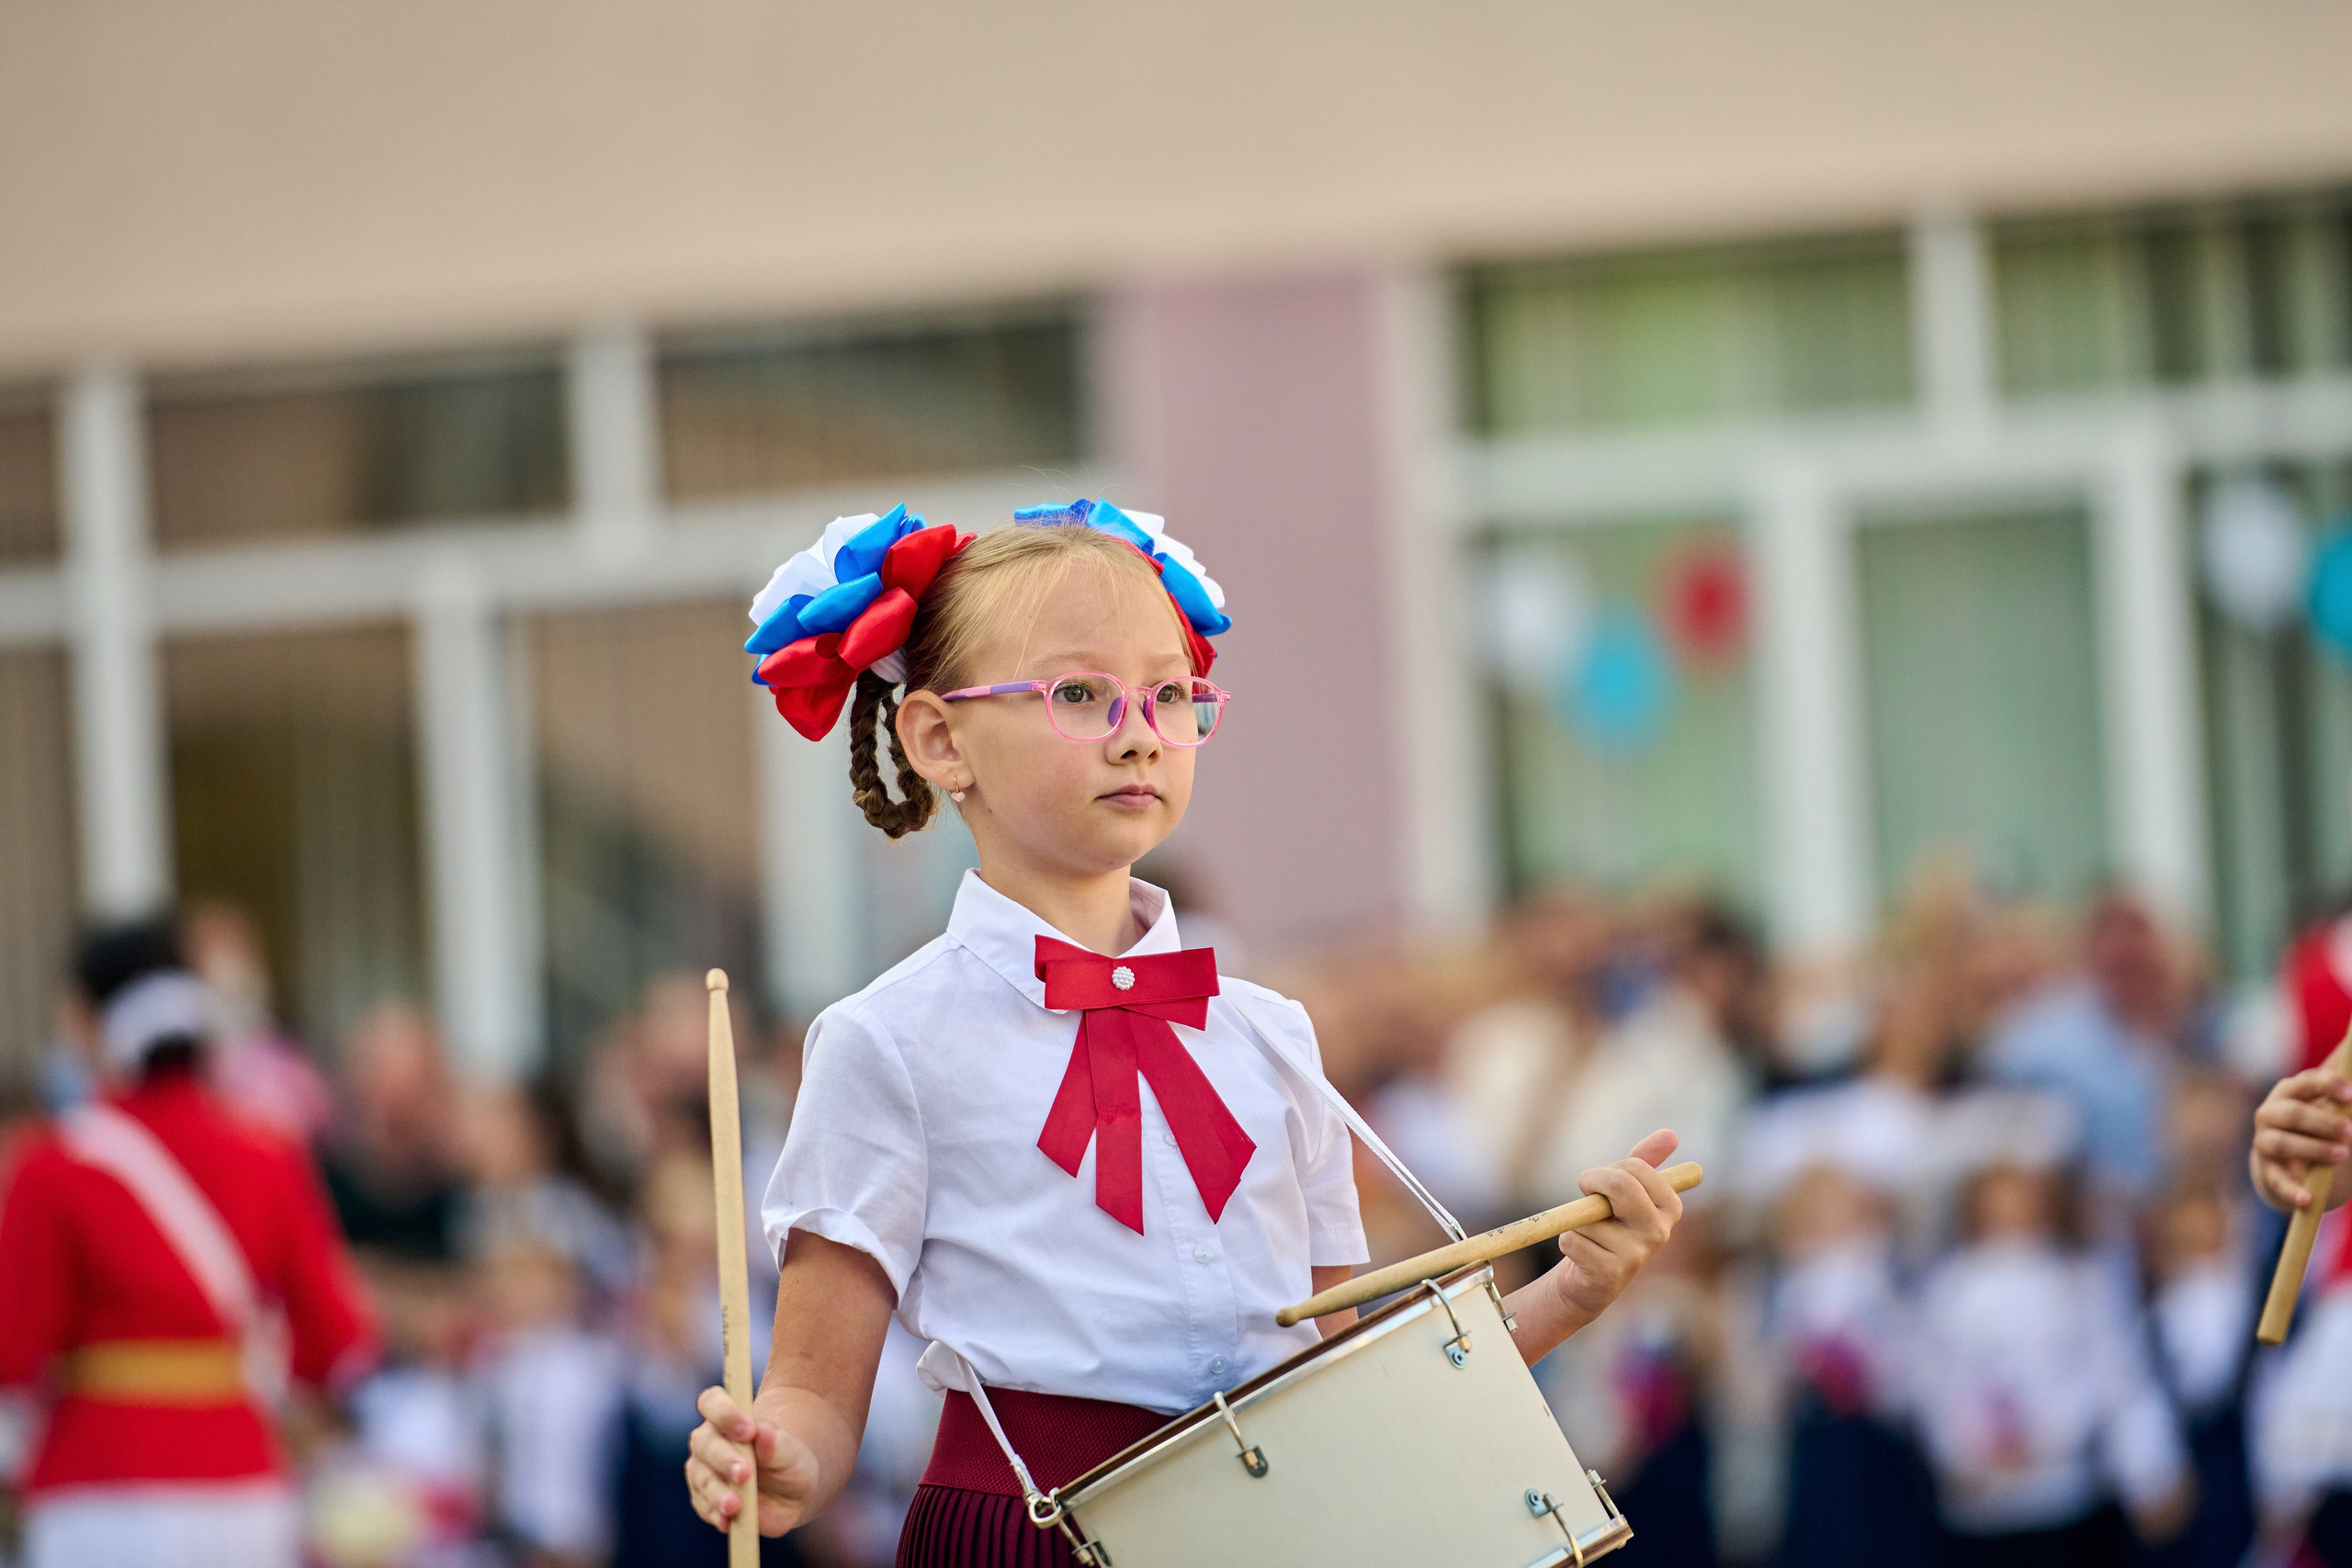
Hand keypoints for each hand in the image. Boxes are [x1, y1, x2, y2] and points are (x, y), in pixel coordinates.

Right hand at [685, 1386, 821, 1536]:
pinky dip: (716, 1514)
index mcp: (728, 1416)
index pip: (712, 1403)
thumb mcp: (791, 1451)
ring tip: (734, 1505)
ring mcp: (702, 1471)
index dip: (725, 1413)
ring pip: (702, 1478)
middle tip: (744, 1473)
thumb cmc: (789, 1459)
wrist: (790, 1491)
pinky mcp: (704, 1500)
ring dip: (718, 1492)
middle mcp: (709, 1441)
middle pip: (705, 1443)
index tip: (748, 1429)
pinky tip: (726, 1522)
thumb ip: (776, 1443)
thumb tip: (763, 1431)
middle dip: (725, 1459)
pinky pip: (704, 1506)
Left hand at [1547, 1129, 1683, 1327]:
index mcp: (1670, 1206)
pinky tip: (1582, 1255)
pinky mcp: (1610, 1273)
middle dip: (1593, 1181)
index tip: (1602, 1184)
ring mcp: (1637, 1254)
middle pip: (1621, 1185)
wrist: (1591, 1276)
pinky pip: (1572, 1239)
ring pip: (1589, 1214)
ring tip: (1591, 1236)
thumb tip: (1671, 1134)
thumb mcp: (1626, 1190)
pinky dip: (1567, 1241)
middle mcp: (1660, 1231)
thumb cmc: (1610, 1224)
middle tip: (1586, 1193)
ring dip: (1578, 1221)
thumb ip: (1646, 1160)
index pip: (1635, 1167)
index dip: (1607, 1171)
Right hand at [2252, 1068, 2351, 1212]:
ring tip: (2343, 1155)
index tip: (2351, 1095)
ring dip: (2314, 1149)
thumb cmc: (2318, 1125)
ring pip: (2283, 1143)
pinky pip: (2277, 1180)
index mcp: (2290, 1091)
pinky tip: (2307, 1199)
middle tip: (2351, 1131)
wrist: (2292, 1158)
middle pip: (2293, 1114)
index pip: (2304, 1083)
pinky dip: (2292, 1190)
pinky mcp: (2267, 1170)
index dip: (2327, 1086)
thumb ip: (2345, 1099)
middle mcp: (2270, 1113)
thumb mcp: (2332, 1108)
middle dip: (2324, 1122)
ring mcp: (2265, 1141)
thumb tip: (2348, 1065)